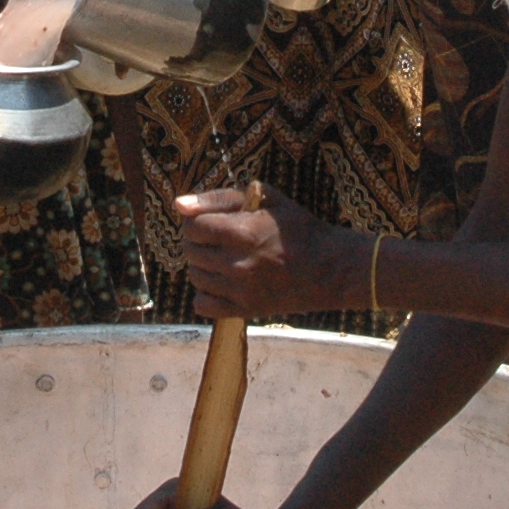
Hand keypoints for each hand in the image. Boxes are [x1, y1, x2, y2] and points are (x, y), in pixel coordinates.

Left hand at [174, 184, 349, 318]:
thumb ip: (220, 197)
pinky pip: (202, 305)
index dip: (196, 221)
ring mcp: (239, 290)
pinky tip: (221, 281)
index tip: (210, 221)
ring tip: (222, 257)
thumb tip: (179, 204)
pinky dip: (205, 293)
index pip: (192, 227)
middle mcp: (236, 263)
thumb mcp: (266, 200)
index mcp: (242, 232)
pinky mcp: (244, 310)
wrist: (329, 269)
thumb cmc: (297, 228)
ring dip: (202, 264)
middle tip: (217, 238)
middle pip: (190, 251)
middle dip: (198, 241)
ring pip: (195, 276)